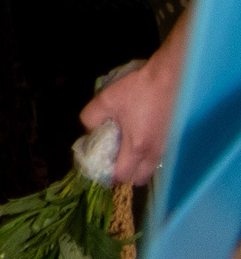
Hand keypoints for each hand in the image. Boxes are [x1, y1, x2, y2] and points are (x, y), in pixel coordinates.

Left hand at [82, 11, 191, 184]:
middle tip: (110, 159)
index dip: (108, 176)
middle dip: (123, 175)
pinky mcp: (171, 141)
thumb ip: (91, 118)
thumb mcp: (106, 100)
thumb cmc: (138, 90)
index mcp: (137, 147)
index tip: (98, 167)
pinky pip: (156, 159)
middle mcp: (154, 153)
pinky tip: (135, 139)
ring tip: (121, 149)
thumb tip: (88, 130)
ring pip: (149, 169)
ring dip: (135, 166)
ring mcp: (165, 148)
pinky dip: (145, 157)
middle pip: (138, 179)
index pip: (122, 176)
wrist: (168, 79)